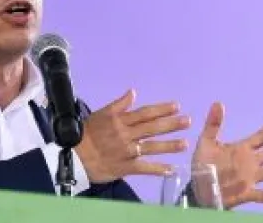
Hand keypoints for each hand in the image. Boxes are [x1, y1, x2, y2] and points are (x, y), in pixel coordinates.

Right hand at [74, 89, 190, 182]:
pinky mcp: (125, 167)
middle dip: (171, 124)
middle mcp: (126, 134)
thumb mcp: (102, 114)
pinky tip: (172, 170)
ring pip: (151, 147)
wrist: (74, 155)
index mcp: (121, 121)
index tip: (176, 106)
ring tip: (185, 144)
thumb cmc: (87, 133)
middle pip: (152, 128)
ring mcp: (127, 151)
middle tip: (188, 121)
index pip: (145, 113)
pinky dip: (158, 169)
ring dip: (170, 145)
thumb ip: (119, 104)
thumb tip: (133, 92)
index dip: (161, 109)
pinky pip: (144, 168)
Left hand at [192, 102, 262, 208]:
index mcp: (242, 149)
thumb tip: (218, 103)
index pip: (259, 138)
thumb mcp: (206, 142)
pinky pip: (257, 195)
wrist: (199, 188)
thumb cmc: (204, 164)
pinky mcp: (245, 194)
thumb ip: (213, 124)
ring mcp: (249, 178)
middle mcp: (250, 163)